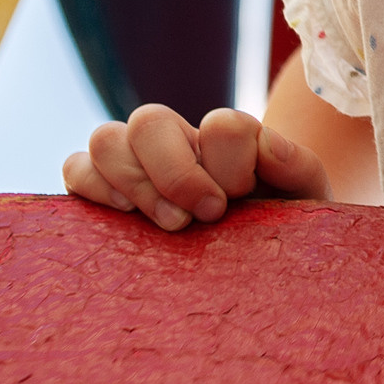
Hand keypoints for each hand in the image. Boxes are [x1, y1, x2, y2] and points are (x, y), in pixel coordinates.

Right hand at [63, 104, 333, 230]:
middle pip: (150, 120)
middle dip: (173, 174)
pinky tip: (125, 220)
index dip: (228, 163)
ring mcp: (140, 163)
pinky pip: (76, 169)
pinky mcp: (106, 191)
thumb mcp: (307, 200)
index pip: (222, 124)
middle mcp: (182, 143)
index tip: (235, 203)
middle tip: (199, 218)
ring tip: (164, 226)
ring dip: (132, 182)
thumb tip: (265, 146)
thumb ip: (297, 166)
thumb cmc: (285, 229)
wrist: (261, 264)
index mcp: (232, 140)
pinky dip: (92, 188)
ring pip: (106, 139)